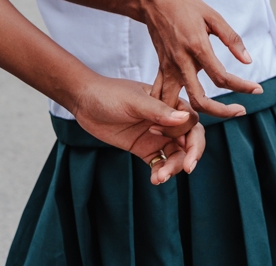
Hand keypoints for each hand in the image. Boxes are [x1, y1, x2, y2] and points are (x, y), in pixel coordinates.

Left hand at [70, 76, 205, 183]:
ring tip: (161, 177)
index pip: (191, 121)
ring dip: (173, 167)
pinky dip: (160, 172)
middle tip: (186, 168)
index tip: (168, 137)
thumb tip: (185, 120)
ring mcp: (157, 135)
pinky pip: (159, 163)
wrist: (84, 102)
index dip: (188, 133)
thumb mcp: (133, 101)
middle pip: (189, 140)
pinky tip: (155, 180)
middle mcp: (167, 120)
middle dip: (191, 155)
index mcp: (169, 102)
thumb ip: (158, 111)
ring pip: (176, 155)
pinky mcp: (144, 148)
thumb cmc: (109, 94)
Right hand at [135, 0, 262, 118]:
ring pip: (177, 105)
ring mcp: (168, 69)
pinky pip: (163, 96)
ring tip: (212, 116)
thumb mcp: (212, 16)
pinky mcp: (161, 70)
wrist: (153, 0)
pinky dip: (172, 110)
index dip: (242, 87)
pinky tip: (186, 115)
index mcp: (197, 47)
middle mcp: (181, 62)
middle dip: (222, 112)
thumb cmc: (184, 5)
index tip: (257, 89)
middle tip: (240, 110)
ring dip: (192, 118)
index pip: (221, 78)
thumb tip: (247, 61)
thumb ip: (231, 39)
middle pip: (200, 100)